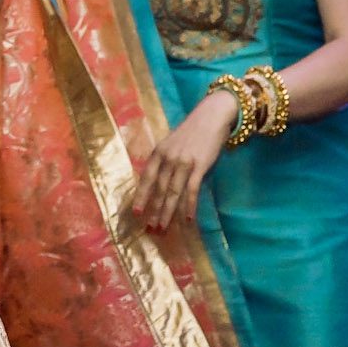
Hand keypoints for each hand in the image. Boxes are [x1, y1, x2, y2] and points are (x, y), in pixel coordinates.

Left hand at [133, 89, 237, 231]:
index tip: (136, 213)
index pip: (147, 178)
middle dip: (154, 211)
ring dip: (168, 213)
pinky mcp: (200, 166)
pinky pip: (192, 190)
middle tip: (151, 230)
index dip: (141, 196)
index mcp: (159, 152)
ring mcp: (183, 162)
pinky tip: (188, 219)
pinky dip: (189, 206)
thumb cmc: (191, 132)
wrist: (211, 117)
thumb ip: (164, 161)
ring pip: (172, 192)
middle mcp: (168, 158)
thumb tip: (157, 183)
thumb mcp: (171, 144)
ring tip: (164, 229)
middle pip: (159, 189)